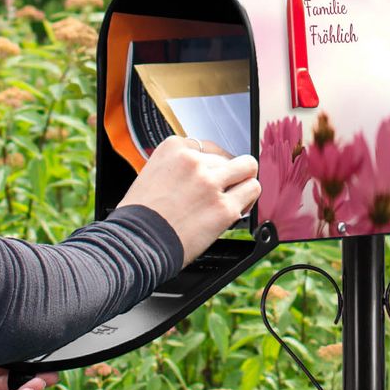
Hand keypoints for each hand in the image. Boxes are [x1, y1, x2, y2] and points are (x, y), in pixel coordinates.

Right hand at [116, 134, 259, 265]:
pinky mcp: (224, 207)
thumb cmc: (139, 215)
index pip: (208, 147)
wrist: (137, 243)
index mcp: (173, 148)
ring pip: (248, 168)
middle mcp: (193, 161)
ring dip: (242, 182)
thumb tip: (199, 171)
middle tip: (220, 190)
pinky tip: (236, 209)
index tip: (209, 175)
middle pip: (227, 158)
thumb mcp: (151, 174)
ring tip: (235, 195)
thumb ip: (177, 167)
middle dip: (226, 174)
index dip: (211, 164)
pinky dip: (247, 201)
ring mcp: (210, 183)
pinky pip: (251, 191)